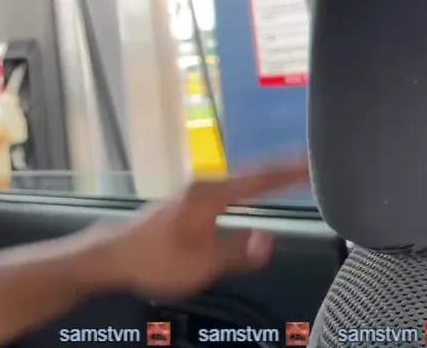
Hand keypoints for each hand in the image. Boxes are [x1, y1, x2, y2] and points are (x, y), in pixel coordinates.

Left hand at [93, 161, 309, 298]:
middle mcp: (203, 187)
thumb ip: (238, 253)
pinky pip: (229, 190)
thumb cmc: (152, 259)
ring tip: (293, 174)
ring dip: (267, 178)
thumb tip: (269, 242)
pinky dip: (249, 187)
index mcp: (209, 195)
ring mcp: (194, 193)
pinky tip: (256, 192)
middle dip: (283, 169)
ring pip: (240, 181)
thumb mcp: (202, 264)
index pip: (260, 180)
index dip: (290, 172)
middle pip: (252, 175)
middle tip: (311, 164)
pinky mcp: (189, 202)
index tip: (313, 161)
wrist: (112, 256)